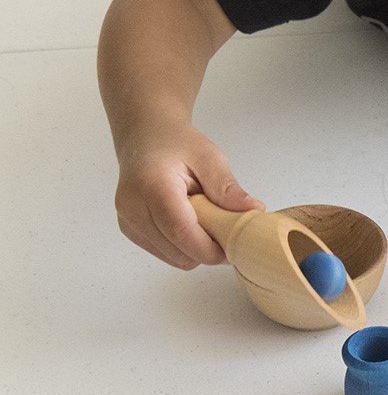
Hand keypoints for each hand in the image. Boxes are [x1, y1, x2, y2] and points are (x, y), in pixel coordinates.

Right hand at [114, 122, 262, 268]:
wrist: (145, 138)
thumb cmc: (176, 144)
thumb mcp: (208, 157)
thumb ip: (227, 187)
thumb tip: (253, 210)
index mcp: (153, 186)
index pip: (180, 231)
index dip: (209, 248)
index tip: (234, 248)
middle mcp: (133, 207)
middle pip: (177, 250)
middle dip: (207, 250)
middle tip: (227, 233)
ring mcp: (128, 221)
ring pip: (172, 257)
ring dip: (195, 249)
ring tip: (206, 222)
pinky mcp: (129, 229)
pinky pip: (163, 252)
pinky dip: (182, 247)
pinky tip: (190, 224)